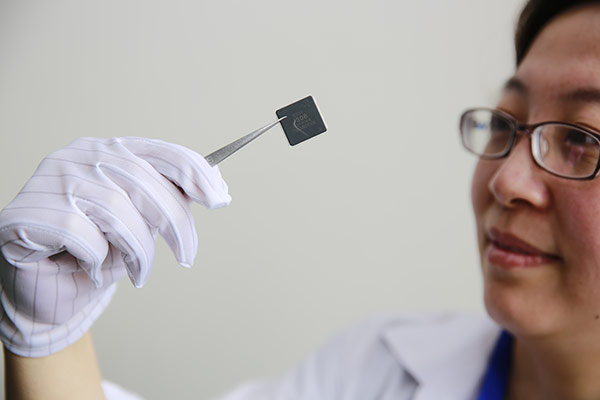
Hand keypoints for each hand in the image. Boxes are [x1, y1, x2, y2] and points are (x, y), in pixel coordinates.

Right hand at [0, 136, 230, 356]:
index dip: (194, 172)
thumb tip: (215, 189)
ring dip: (140, 250)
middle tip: (187, 256)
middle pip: (144, 180)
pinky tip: (92, 269)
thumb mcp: (141, 226)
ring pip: (117, 209)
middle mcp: (79, 155)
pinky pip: (83, 234)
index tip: (220, 198)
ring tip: (140, 272)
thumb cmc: (97, 253)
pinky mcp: (27, 211)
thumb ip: (168, 202)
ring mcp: (50, 179)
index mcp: (109, 151)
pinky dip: (98, 259)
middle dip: (175, 223)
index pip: (160, 151)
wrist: (46, 290)